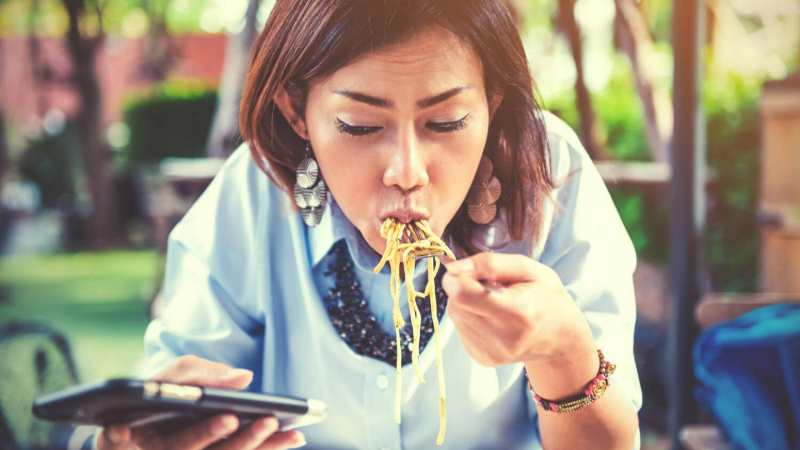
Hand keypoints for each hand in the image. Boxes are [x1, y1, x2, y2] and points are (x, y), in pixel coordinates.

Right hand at [97, 355, 305, 449]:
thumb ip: (201, 374)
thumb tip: (245, 378)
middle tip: (269, 421)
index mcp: (146, 441)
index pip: (178, 444)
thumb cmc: (158, 389)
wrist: (147, 413)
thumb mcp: (172, 375)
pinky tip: (292, 437)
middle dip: (243, 440)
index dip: (205, 433)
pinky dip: (267, 448)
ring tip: (294, 433)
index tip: (231, 416)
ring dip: (262, 448)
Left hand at [442, 253, 590, 366]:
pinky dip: (471, 318)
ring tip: (494, 303)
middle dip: (465, 288)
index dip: (459, 277)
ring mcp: (492, 353)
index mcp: (517, 313)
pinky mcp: (483, 359)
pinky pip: (460, 328)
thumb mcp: (528, 269)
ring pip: (455, 315)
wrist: (559, 338)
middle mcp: (503, 339)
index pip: (462, 294)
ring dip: (467, 303)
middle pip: (456, 303)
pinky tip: (492, 317)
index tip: (472, 272)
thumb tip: (452, 269)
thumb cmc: (545, 297)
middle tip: (490, 287)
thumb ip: (489, 264)